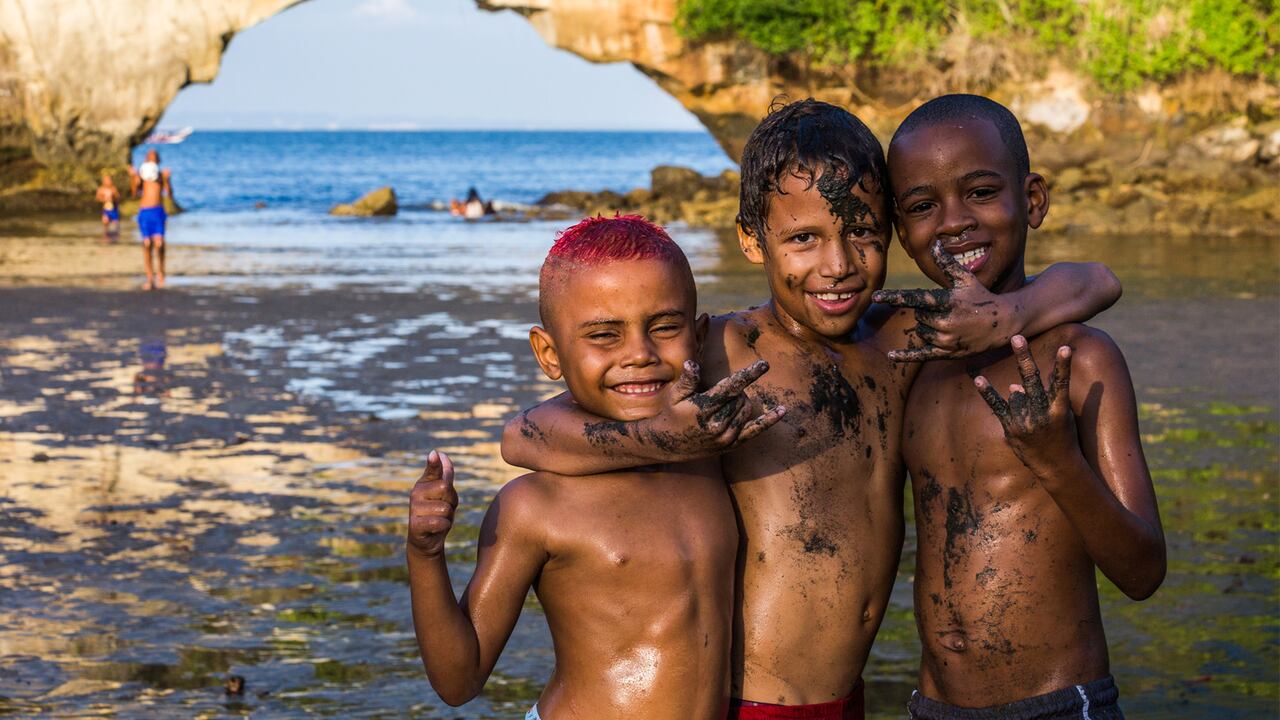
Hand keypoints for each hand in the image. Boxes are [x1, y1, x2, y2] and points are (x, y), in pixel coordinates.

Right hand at [407, 450, 457, 557]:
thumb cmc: (438, 513)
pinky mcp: (415, 524)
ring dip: (448, 517)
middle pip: (446, 488)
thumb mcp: (444, 493)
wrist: (427, 540)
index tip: (435, 454)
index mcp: (424, 483)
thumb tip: (439, 453)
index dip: (434, 463)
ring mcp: (414, 508)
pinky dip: (444, 527)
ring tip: (439, 519)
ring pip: (446, 508)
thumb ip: (444, 474)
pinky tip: (435, 529)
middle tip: (444, 509)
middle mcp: (416, 492)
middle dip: (451, 501)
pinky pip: (441, 522)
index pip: (433, 470)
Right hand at [634, 360, 785, 458]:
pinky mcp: (730, 445)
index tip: (765, 364)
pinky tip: (782, 410)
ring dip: (742, 401)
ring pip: (747, 410)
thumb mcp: (674, 395)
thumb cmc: (671, 413)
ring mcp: (725, 438)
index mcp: (703, 409)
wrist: (667, 444)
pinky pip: (755, 431)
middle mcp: (716, 425)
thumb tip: (693, 364)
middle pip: (740, 398)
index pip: (731, 388)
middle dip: (737, 390)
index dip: (749, 374)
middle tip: (723, 391)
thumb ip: (687, 380)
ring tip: (727, 402)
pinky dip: (769, 421)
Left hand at [873, 240, 1018, 361]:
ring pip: (921, 332)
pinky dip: (906, 356)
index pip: (915, 298)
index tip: (875, 296)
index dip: (894, 297)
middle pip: (918, 316)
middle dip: (926, 312)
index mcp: (947, 302)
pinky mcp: (947, 353)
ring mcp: (946, 340)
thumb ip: (946, 263)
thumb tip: (934, 244)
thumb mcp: (965, 279)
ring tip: (950, 322)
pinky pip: (921, 355)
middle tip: (945, 309)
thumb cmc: (981, 296)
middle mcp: (945, 322)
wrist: (1003, 323)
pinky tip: (891, 356)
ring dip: (928, 327)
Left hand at [973, 336, 1077, 479]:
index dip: (1064, 366)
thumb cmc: (1063, 437)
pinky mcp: (1011, 428)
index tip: (1066, 348)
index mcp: (1059, 409)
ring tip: (1028, 411)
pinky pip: (998, 406)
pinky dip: (988, 393)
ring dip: (1020, 399)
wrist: (1057, 467)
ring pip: (1016, 394)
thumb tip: (1014, 386)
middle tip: (1018, 338)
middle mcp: (1042, 413)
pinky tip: (979, 379)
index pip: (1062, 382)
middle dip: (1025, 358)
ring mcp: (1025, 421)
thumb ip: (1042, 398)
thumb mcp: (1060, 416)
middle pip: (1032, 380)